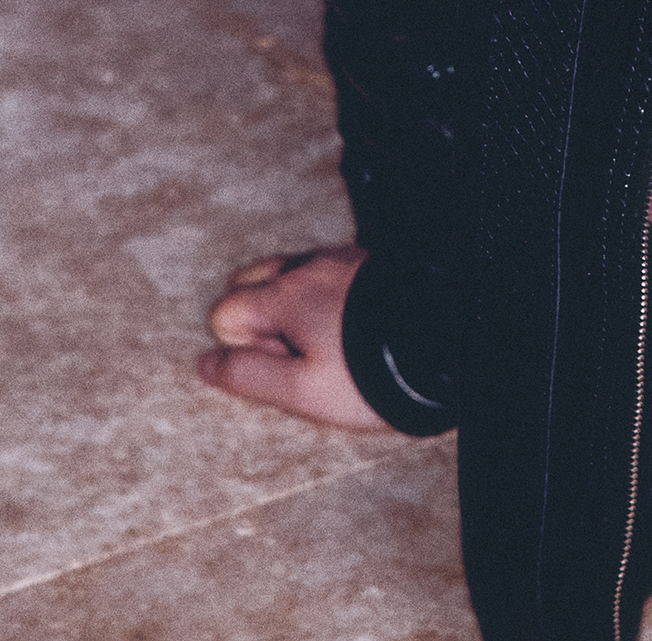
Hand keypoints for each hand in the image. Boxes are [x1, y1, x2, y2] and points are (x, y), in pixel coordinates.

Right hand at [199, 245, 393, 431]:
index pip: (225, 312)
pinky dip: (325, 296)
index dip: (244, 348)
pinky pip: (325, 273)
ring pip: (290, 275)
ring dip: (294, 306)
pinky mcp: (370, 265)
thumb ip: (249, 375)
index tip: (283, 367)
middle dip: (260, 317)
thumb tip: (206, 364)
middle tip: (301, 357)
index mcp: (285, 295)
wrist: (446, 347)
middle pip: (251, 281)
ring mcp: (342, 260)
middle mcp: (310, 267)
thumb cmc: (371, 375)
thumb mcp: (303, 391)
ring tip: (330, 346)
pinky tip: (353, 329)